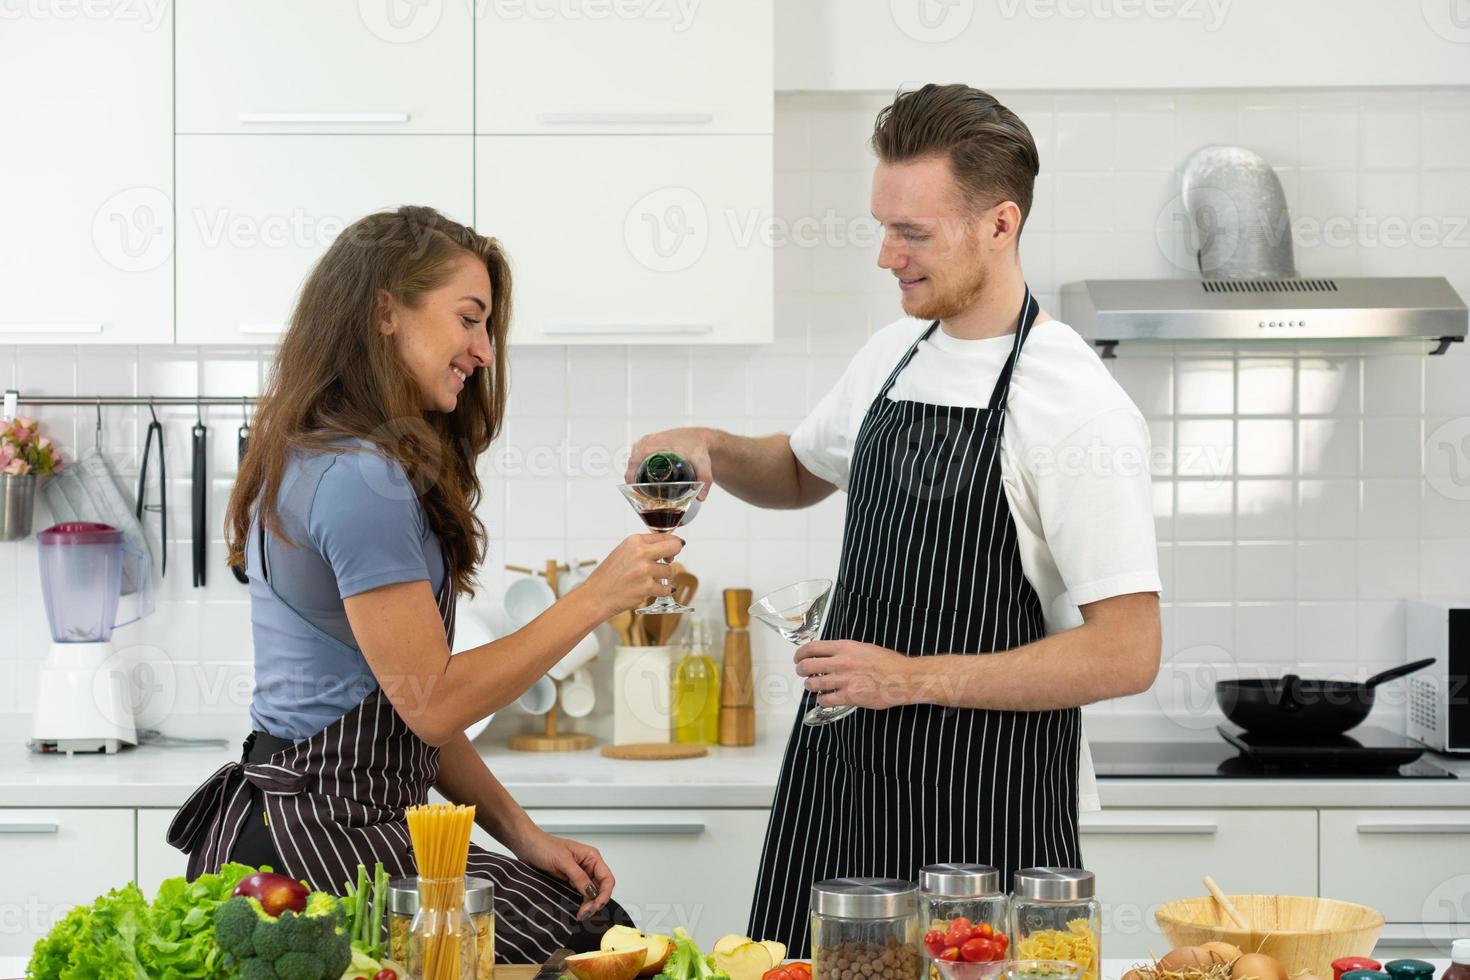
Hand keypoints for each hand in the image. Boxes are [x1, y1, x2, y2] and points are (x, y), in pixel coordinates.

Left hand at [511, 827, 614, 920]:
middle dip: (596, 902)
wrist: (527, 846)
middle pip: (601, 888)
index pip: (607, 878)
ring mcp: (579, 873)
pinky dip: (581, 902)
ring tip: (581, 914)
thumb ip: (578, 876)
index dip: (604, 894)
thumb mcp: (562, 861)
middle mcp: (588, 865)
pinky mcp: (570, 880)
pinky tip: (578, 909)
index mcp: (591, 857)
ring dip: (589, 904)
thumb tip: (591, 892)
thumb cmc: (543, 846)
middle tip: (585, 913)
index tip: (595, 906)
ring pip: (592, 893)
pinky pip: (581, 893)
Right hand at [583, 533, 683, 615]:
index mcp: (634, 541)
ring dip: (665, 576)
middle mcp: (641, 553)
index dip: (672, 543)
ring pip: (670, 571)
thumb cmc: (608, 576)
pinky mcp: (647, 588)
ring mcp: (645, 571)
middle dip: (675, 554)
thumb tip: (665, 547)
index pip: (664, 536)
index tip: (674, 547)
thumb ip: (642, 547)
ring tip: (652, 579)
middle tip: (670, 560)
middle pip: (674, 548)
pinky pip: (666, 588)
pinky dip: (664, 590)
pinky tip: (658, 589)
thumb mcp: (623, 552)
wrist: (596, 595)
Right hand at [626, 427, 714, 500]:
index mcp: (652, 445)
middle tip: (645, 498)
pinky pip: (635, 460)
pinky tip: (644, 482)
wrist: (697, 437)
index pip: (634, 465)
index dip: (634, 481)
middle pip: (631, 467)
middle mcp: (645, 443)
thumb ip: (704, 478)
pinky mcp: (645, 446)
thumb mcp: (702, 462)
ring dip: (635, 478)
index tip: (642, 494)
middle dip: (634, 484)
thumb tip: (701, 497)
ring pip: (632, 465)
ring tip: (645, 492)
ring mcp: (644, 444)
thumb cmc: (697, 448)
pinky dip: (637, 471)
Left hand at [794, 640, 917, 710]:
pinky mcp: (850, 696)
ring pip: (813, 684)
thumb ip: (844, 650)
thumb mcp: (863, 647)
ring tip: (814, 686)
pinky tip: (826, 698)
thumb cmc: (887, 663)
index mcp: (844, 647)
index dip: (800, 653)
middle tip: (802, 673)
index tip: (798, 658)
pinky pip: (826, 700)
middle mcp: (841, 662)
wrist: (902, 678)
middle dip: (801, 670)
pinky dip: (822, 700)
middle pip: (807, 666)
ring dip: (810, 686)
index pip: (812, 648)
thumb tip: (827, 654)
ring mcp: (844, 680)